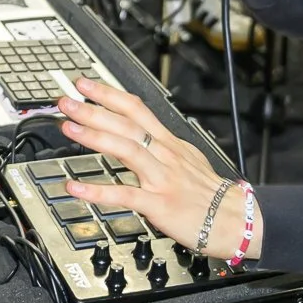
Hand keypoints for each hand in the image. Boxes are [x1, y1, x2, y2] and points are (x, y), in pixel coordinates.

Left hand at [57, 79, 250, 259]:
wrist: (236, 219)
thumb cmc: (210, 193)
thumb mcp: (188, 158)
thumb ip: (163, 147)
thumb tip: (145, 135)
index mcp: (169, 143)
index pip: (136, 109)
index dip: (109, 94)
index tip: (84, 84)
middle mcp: (164, 155)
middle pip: (126, 124)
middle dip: (93, 110)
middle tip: (66, 101)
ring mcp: (161, 178)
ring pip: (126, 149)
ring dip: (95, 137)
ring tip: (68, 128)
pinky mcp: (159, 204)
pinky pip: (125, 195)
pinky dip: (98, 191)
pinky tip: (76, 187)